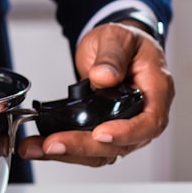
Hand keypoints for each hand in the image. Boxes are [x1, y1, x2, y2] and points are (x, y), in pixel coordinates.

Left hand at [17, 21, 174, 165]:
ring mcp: (124, 127)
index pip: (149, 122)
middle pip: (119, 145)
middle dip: (82, 147)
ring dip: (66, 154)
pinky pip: (87, 148)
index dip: (126, 133)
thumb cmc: (125, 42)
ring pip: (100, 152)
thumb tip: (103, 77)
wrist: (115, 47)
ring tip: (35, 148)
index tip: (100, 133)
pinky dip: (63, 149)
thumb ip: (112, 57)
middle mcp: (143, 116)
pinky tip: (38, 147)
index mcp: (156, 92)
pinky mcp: (104, 131)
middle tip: (52, 144)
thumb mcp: (118, 38)